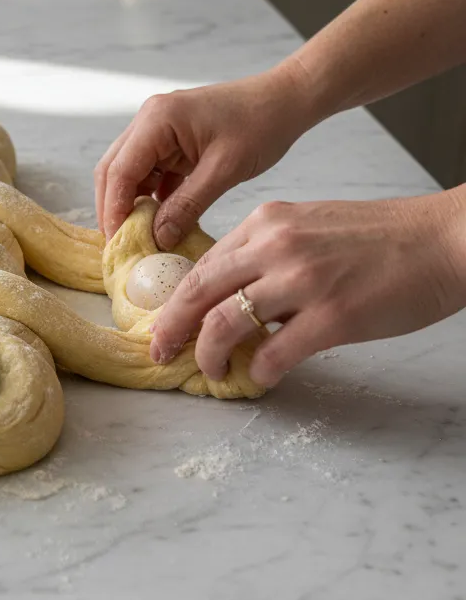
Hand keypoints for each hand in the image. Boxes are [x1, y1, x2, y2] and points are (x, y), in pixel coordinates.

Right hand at [94, 65, 314, 243]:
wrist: (285, 99)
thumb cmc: (261, 124)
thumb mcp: (225, 169)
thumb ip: (188, 205)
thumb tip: (158, 238)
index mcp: (157, 120)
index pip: (119, 171)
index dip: (113, 210)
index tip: (117, 244)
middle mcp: (148, 121)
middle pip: (113, 171)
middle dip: (113, 209)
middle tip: (120, 245)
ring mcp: (157, 130)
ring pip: (128, 173)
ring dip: (130, 204)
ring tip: (137, 238)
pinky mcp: (170, 141)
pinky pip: (149, 173)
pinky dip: (150, 197)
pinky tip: (158, 221)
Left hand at [149, 193, 465, 387]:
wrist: (442, 239)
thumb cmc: (380, 237)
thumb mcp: (308, 228)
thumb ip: (267, 255)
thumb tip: (233, 297)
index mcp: (266, 223)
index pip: (202, 264)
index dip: (177, 298)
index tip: (165, 321)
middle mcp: (275, 247)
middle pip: (198, 291)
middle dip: (171, 327)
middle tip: (161, 352)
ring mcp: (302, 282)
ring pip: (226, 323)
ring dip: (210, 354)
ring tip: (211, 371)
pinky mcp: (332, 317)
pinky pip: (274, 352)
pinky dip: (259, 369)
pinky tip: (261, 376)